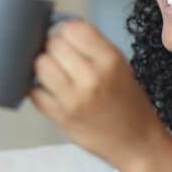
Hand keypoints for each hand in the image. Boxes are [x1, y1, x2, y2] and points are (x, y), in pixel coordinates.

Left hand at [29, 20, 167, 170]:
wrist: (138, 142)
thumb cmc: (128, 103)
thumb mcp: (121, 67)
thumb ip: (91, 47)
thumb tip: (58, 28)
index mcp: (110, 60)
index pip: (73, 28)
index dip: (67, 31)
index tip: (69, 39)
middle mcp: (92, 78)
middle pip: (53, 44)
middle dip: (54, 48)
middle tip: (62, 59)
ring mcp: (73, 99)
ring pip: (40, 65)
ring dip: (43, 66)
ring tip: (55, 74)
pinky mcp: (60, 117)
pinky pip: (34, 91)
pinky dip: (38, 89)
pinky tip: (51, 91)